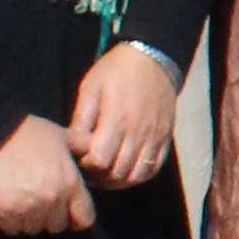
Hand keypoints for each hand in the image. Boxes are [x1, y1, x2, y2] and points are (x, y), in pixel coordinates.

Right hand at [0, 116, 95, 238]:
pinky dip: (10, 222)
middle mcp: (53, 199)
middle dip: (51, 217)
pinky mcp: (5, 212)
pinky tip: (8, 206)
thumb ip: (83, 146)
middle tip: (41, 203)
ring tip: (24, 204)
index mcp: (70, 183)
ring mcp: (29, 207)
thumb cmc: (29, 132)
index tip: (69, 214)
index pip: (85, 219)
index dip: (78, 218)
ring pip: (34, 229)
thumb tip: (98, 155)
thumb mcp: (62, 135)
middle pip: (58, 226)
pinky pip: (12, 228)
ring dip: (30, 221)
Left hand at [64, 43, 181, 188]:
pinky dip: (139, 176)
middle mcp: (138, 133)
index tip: (79, 157)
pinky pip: (154, 167)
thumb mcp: (90, 88)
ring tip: (106, 173)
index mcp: (116, 120)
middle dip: (99, 176)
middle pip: (117, 172)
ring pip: (137, 175)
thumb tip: (73, 144)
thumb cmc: (116, 70)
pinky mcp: (165, 137)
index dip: (86, 164)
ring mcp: (154, 137)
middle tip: (89, 168)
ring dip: (118, 180)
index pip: (99, 160)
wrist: (153, 57)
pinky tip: (126, 170)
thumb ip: (81, 118)